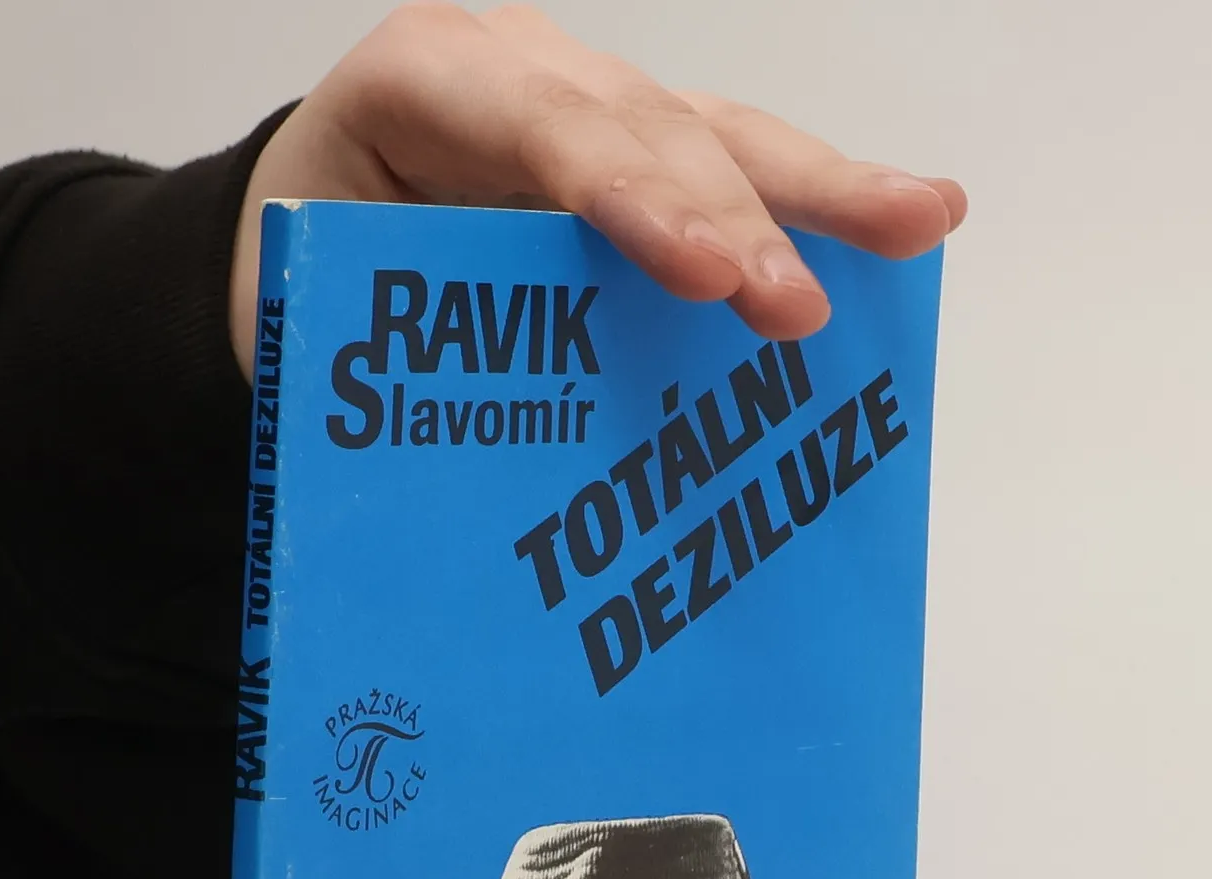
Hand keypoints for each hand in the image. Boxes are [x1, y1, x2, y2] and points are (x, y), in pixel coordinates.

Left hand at [231, 3, 965, 377]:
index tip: (706, 277)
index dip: (631, 199)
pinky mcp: (630, 146)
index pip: (539, 131)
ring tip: (922, 223)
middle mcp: (512, 68)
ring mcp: (581, 98)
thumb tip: (500, 478)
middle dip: (736, 215)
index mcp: (417, 87)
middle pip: (648, 127)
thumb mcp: (321, 320)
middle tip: (798, 313)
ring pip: (711, 132)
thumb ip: (406, 352)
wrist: (289, 252)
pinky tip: (909, 218)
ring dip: (819, 190)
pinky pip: (725, 162)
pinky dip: (809, 200)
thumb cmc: (305, 295)